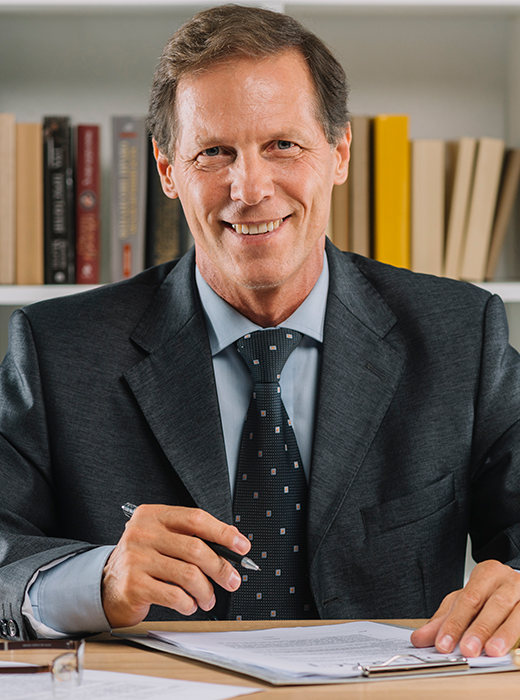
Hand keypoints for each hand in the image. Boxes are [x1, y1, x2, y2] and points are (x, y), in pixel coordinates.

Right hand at [101, 504, 249, 627]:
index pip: (196, 518)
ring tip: (208, 597)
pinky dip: (189, 603)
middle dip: (220, 567)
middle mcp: (142, 532)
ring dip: (206, 590)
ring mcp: (136, 558)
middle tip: (232, 580)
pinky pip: (174, 595)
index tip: (241, 546)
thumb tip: (232, 545)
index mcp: (153, 515)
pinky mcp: (134, 585)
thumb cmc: (143, 561)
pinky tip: (190, 604)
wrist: (106, 585)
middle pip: (195, 548)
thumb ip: (192, 538)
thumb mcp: (163, 540)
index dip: (223, 532)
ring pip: (188, 574)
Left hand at [411, 560, 519, 656]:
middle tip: (467, 649)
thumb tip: (419, 638)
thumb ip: (444, 619)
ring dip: (503, 635)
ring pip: (516, 614)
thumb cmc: (491, 593)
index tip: (443, 644)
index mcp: (487, 574)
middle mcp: (508, 582)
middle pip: (493, 605)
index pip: (468, 599)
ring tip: (491, 651)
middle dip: (479, 629)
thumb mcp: (465, 600)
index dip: (455, 623)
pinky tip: (513, 650)